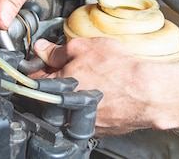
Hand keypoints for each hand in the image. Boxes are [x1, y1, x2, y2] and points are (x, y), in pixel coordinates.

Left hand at [30, 37, 157, 135]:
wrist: (145, 91)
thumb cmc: (117, 69)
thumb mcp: (82, 47)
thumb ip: (57, 50)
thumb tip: (42, 48)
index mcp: (56, 85)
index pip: (33, 78)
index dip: (37, 67)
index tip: (42, 62)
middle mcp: (64, 108)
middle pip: (48, 96)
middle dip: (55, 83)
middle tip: (70, 70)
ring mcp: (80, 121)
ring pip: (67, 108)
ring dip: (72, 96)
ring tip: (89, 82)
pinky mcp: (97, 130)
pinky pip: (85, 117)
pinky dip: (89, 107)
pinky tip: (102, 95)